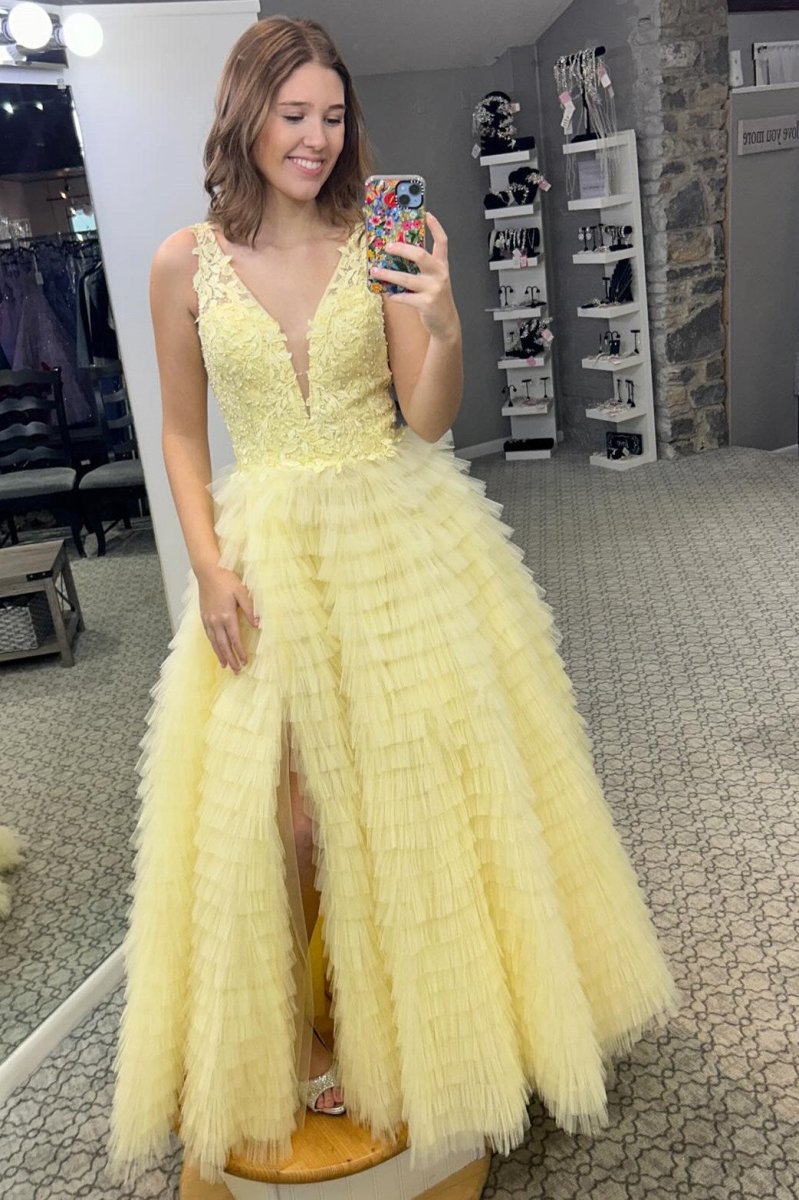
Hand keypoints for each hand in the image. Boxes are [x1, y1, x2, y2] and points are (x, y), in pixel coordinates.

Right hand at [196, 563, 259, 673]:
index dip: (240, 651)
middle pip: (223, 645)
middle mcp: (216, 620)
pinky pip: (208, 635)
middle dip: (230, 659)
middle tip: (236, 671)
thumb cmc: (226, 579)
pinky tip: (216, 648)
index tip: (245, 662)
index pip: (234, 639)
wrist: (207, 571)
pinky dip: (212, 645)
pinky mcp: (203, 616)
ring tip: (225, 665)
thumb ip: (250, 609)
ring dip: (220, 655)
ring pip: (214, 642)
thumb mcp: (242, 592)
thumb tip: (259, 624)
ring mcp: (208, 619)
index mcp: (226, 615)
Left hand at [369, 212, 459, 340]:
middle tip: (387, 247)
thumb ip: (421, 269)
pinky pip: (405, 297)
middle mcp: (439, 274)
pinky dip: (394, 296)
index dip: (435, 227)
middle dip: (402, 249)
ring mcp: (434, 289)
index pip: (442, 242)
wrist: (446, 323)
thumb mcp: (434, 280)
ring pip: (406, 278)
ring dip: (388, 275)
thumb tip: (396, 258)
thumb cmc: (436, 298)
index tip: (427, 214)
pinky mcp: (426, 303)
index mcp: (441, 266)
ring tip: (375, 271)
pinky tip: (387, 294)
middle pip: (420, 255)